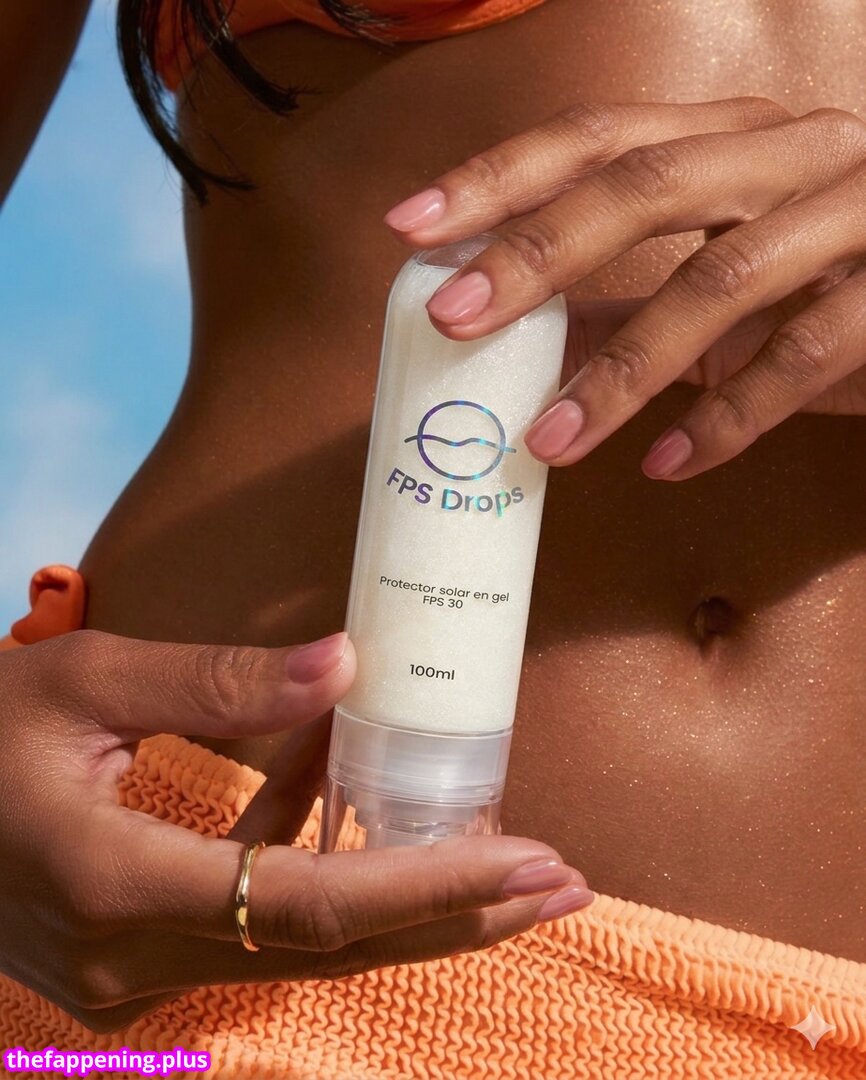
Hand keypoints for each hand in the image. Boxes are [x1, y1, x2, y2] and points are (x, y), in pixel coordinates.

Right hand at [0, 630, 589, 1032]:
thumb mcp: (87, 679)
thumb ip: (218, 680)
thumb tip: (345, 666)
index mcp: (114, 882)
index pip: (309, 905)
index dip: (429, 887)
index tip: (530, 863)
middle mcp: (129, 958)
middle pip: (329, 946)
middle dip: (456, 915)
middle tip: (564, 882)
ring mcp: (128, 976)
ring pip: (302, 948)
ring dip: (407, 905)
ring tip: (508, 867)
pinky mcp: (133, 962)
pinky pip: (256, 928)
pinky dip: (323, 881)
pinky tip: (360, 815)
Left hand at [384, 96, 865, 478]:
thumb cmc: (833, 271)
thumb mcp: (723, 273)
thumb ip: (630, 295)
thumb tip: (520, 329)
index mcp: (732, 137)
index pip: (598, 137)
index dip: (501, 177)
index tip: (412, 227)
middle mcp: (791, 154)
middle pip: (645, 188)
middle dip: (537, 254)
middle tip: (453, 318)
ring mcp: (853, 216)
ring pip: (722, 280)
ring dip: (623, 370)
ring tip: (548, 441)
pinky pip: (807, 356)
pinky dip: (729, 417)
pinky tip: (664, 462)